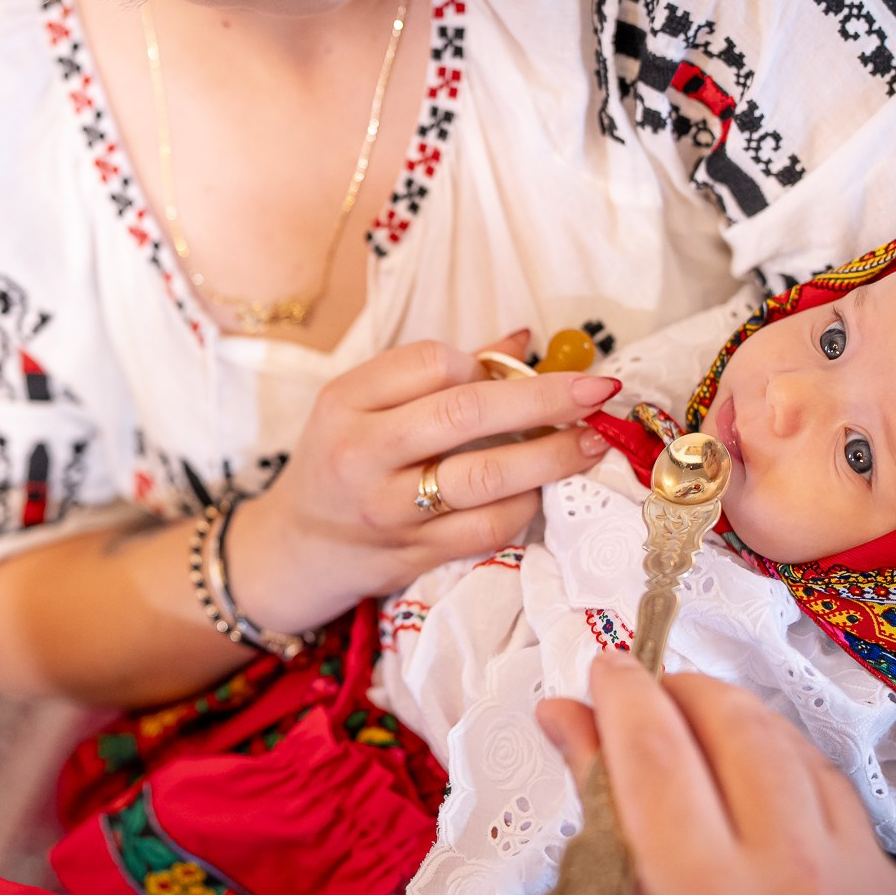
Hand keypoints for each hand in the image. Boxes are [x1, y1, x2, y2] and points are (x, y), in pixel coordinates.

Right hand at [228, 330, 616, 633]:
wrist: (296, 548)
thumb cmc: (341, 463)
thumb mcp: (363, 405)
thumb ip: (435, 373)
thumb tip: (522, 340)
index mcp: (346, 400)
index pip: (433, 362)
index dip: (486, 364)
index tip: (514, 373)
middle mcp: (361, 452)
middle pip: (466, 413)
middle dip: (545, 399)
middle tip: (599, 391)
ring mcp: (386, 509)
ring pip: (483, 477)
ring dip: (550, 457)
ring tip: (590, 441)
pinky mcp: (412, 554)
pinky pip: (486, 527)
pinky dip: (526, 506)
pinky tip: (544, 491)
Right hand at [538, 654, 895, 894]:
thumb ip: (595, 834)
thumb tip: (568, 727)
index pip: (654, 750)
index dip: (619, 694)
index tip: (601, 671)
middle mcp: (793, 882)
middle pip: (734, 726)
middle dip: (680, 690)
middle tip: (645, 689)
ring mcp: (860, 886)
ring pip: (795, 748)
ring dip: (738, 720)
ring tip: (697, 722)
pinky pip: (839, 797)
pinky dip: (790, 768)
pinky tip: (758, 777)